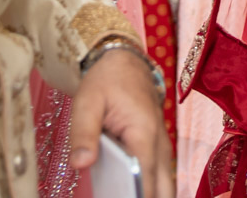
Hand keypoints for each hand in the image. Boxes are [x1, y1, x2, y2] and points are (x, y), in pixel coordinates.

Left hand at [69, 48, 172, 197]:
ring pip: (166, 184)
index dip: (135, 197)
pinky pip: (159, 176)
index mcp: (144, 133)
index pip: (145, 179)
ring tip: (123, 193)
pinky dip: (149, 188)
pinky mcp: (156, 148)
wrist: (124, 61)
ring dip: (150, 193)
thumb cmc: (106, 80)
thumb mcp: (87, 102)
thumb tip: (80, 164)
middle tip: (122, 196)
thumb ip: (83, 134)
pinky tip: (126, 192)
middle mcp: (159, 143)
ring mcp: (161, 147)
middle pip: (163, 188)